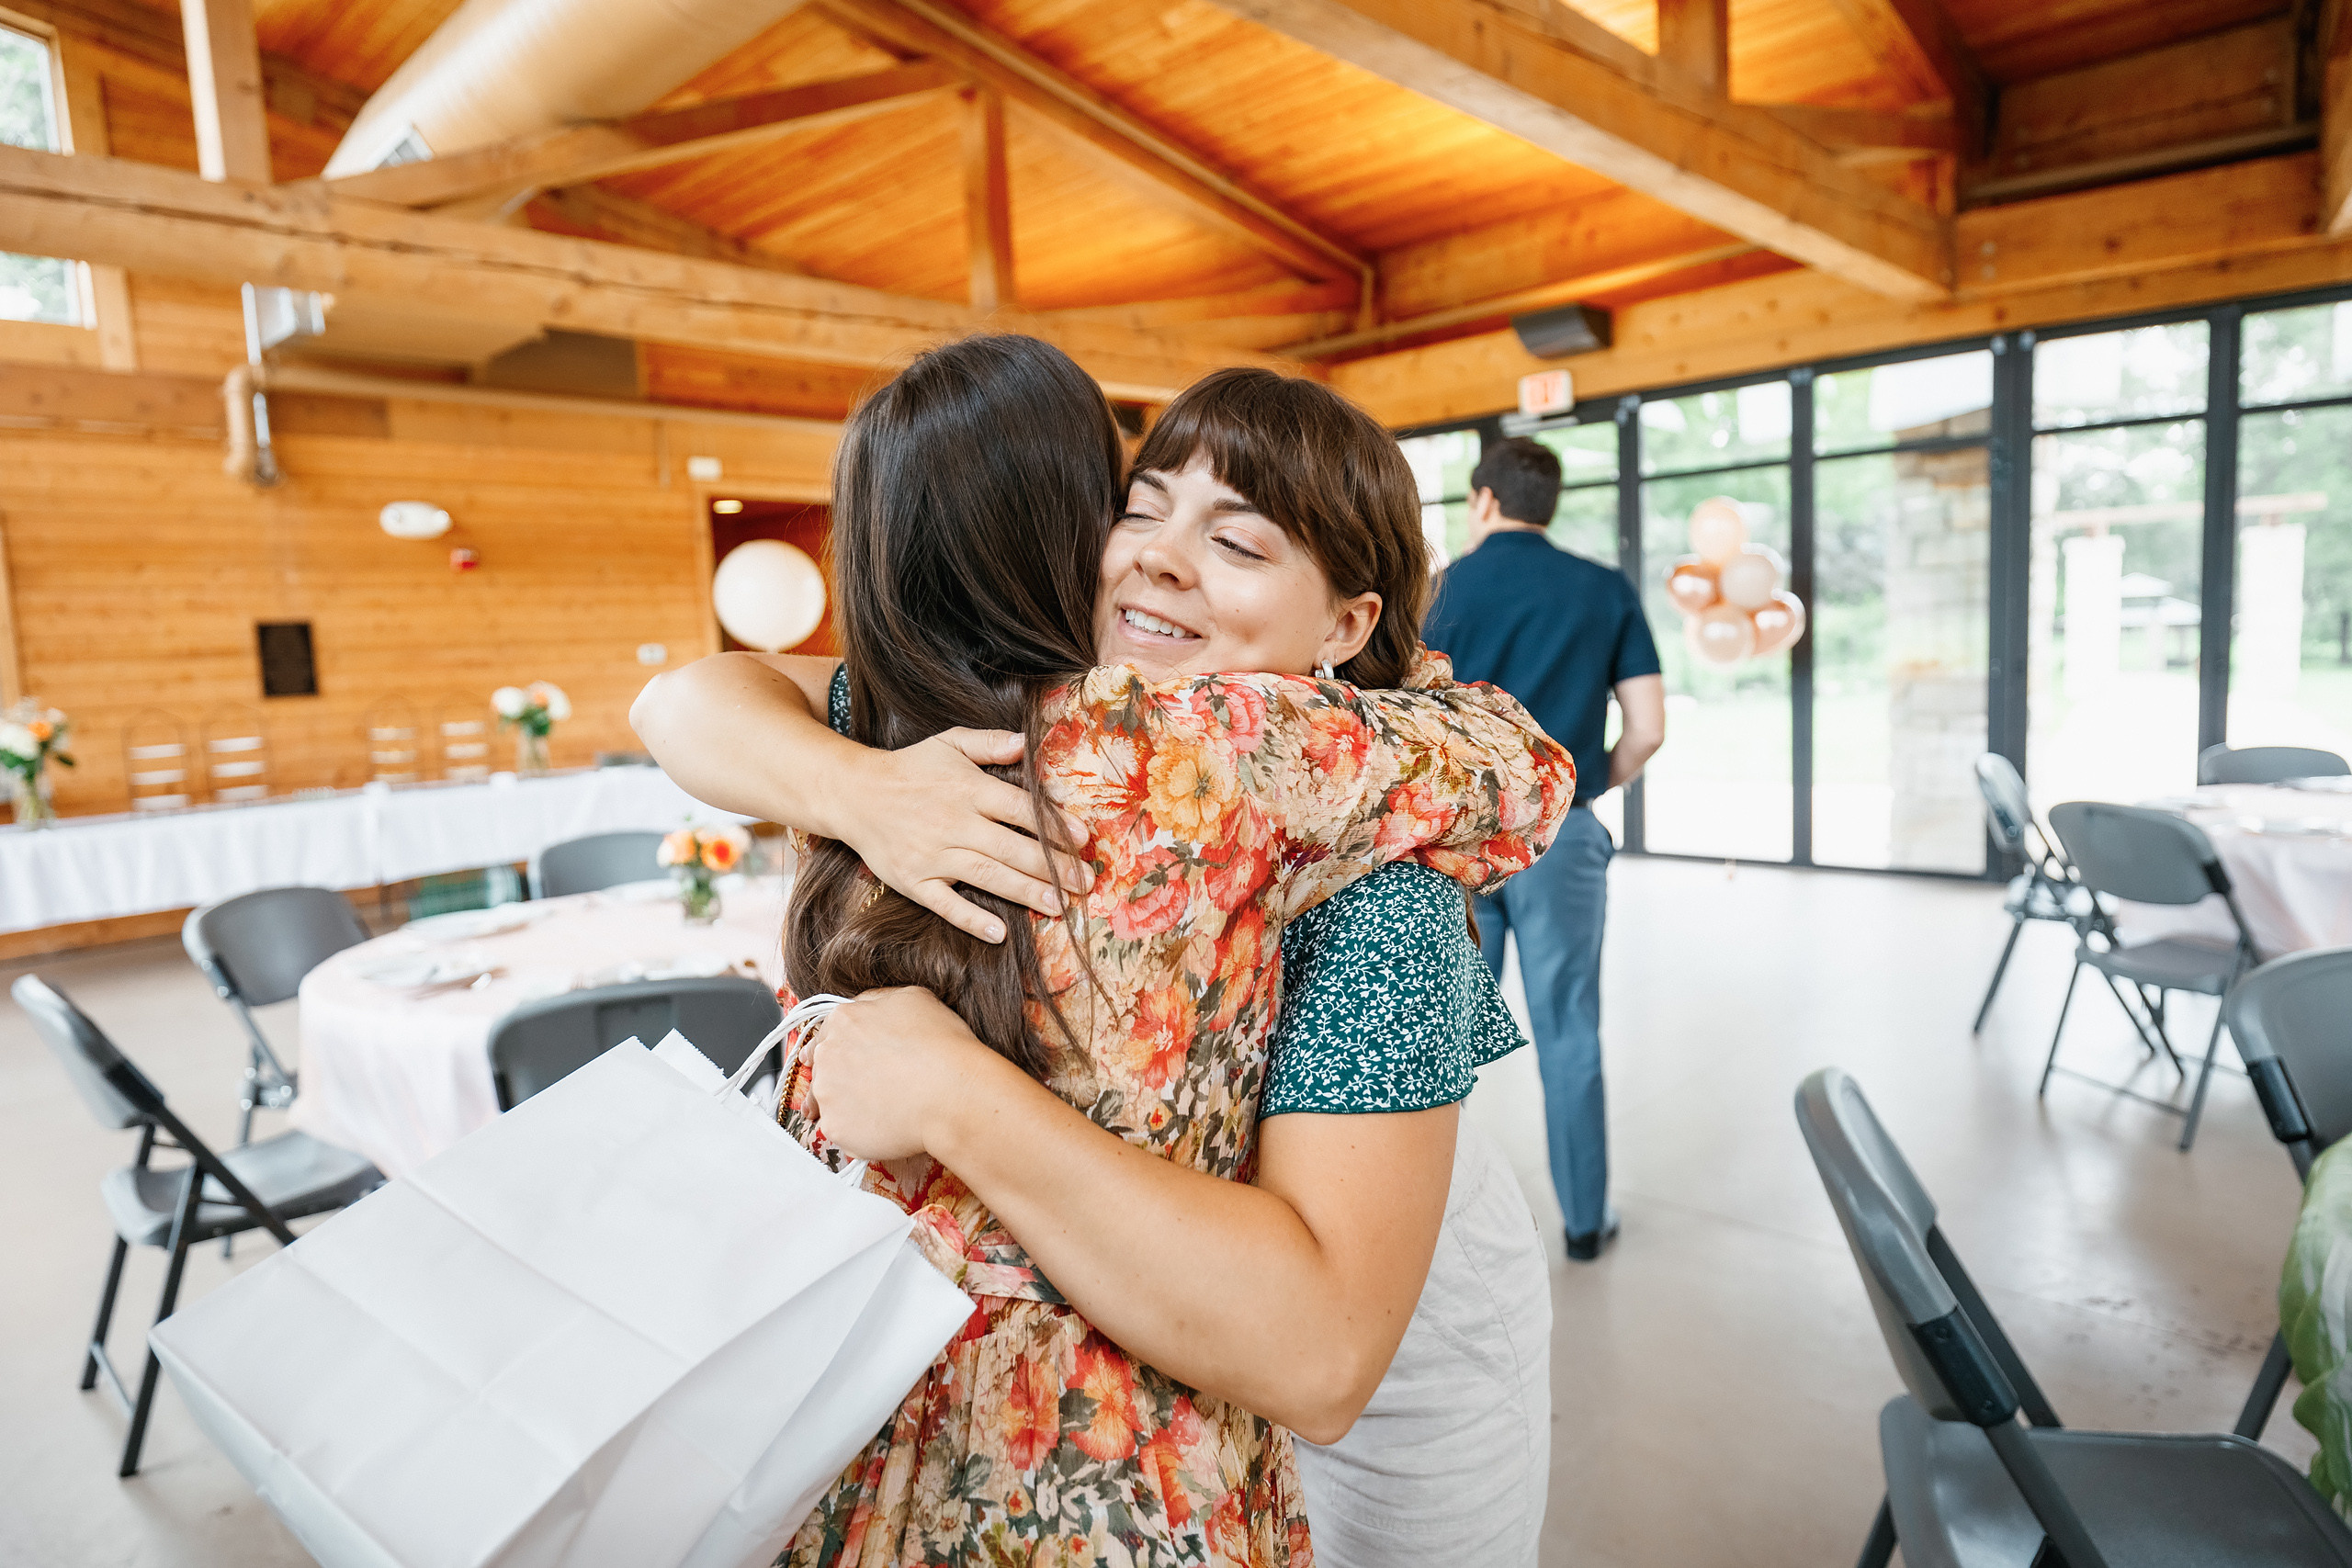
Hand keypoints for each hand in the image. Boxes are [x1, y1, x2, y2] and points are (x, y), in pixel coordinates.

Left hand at [805, 988, 1006, 1160]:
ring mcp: (827, 1094)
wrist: (953, 1094)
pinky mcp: (836, 1128)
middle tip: (869, 1093)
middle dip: (840, 1081)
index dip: (834, 1051)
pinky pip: (842, 1133)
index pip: (824, 1036)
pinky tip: (886, 1129)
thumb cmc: (942, 1046)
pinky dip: (859, 1134)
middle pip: (822, 1071)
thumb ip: (878, 1002)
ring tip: (882, 1114)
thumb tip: (867, 1010)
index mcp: (844, 1021)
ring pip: (829, 1104)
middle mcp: (827, 1055)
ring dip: (848, 1108)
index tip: (839, 1064)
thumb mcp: (913, 999)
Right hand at [836, 730, 1092, 942]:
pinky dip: (971, 919)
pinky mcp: (913, 880)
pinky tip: (999, 934)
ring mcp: (933, 855)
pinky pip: (945, 904)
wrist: (854, 794)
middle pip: (1011, 848)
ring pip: (987, 876)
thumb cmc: (911, 768)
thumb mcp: (949, 743)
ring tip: (1058, 906)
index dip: (1052, 826)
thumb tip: (1027, 743)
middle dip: (1052, 868)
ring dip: (1025, 892)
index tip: (1081, 841)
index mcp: (967, 788)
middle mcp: (953, 823)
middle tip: (1085, 884)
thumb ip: (990, 744)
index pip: (1019, 809)